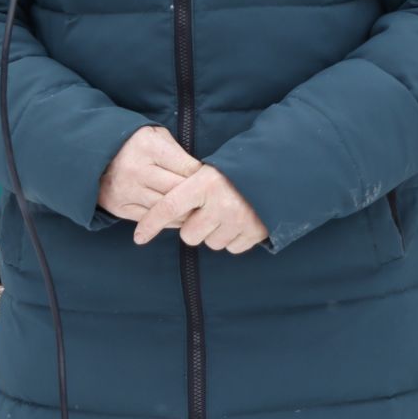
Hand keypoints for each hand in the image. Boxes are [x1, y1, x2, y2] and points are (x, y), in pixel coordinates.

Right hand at [97, 125, 200, 223]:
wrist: (93, 154)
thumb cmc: (134, 143)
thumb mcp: (156, 135)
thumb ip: (178, 151)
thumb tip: (203, 173)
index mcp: (148, 146)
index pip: (187, 167)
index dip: (202, 175)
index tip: (210, 179)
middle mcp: (135, 170)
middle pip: (177, 190)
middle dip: (196, 196)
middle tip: (209, 200)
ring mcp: (126, 191)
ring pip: (166, 209)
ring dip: (185, 212)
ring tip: (198, 210)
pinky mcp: (119, 207)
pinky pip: (151, 220)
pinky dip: (169, 221)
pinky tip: (179, 217)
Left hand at [131, 165, 267, 253]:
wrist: (278, 171)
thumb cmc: (236, 171)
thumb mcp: (212, 170)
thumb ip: (190, 188)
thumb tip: (163, 212)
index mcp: (207, 182)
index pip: (170, 207)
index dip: (151, 224)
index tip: (138, 237)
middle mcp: (222, 202)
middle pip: (189, 234)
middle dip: (194, 226)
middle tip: (207, 211)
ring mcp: (240, 220)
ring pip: (210, 243)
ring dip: (215, 233)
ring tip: (227, 213)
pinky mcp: (255, 233)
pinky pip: (232, 248)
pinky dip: (233, 238)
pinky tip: (241, 221)